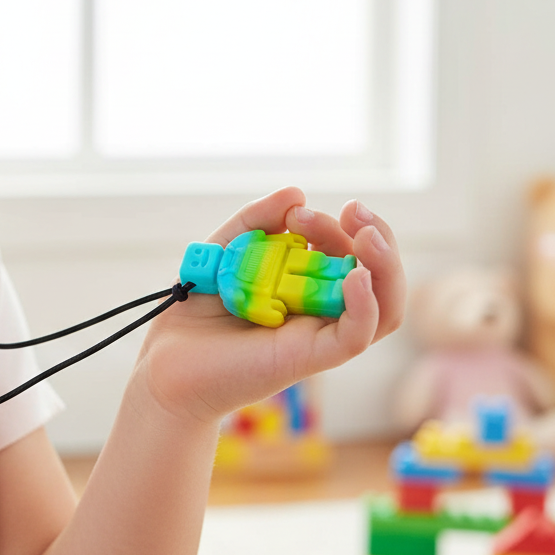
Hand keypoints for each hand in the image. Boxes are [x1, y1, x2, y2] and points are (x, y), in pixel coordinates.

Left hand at [132, 187, 405, 426]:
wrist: (167, 361)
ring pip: (385, 309)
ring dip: (387, 268)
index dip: (332, 225)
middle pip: (377, 276)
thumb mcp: (224, 249)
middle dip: (377, 236)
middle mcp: (321, 309)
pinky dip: (365, 305)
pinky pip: (355, 336)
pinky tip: (354, 276)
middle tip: (354, 210)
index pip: (345, 252)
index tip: (296, 211)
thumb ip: (255, 220)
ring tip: (368, 236)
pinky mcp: (308, 358)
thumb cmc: (197, 310)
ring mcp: (318, 334)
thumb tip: (297, 193)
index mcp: (307, 284)